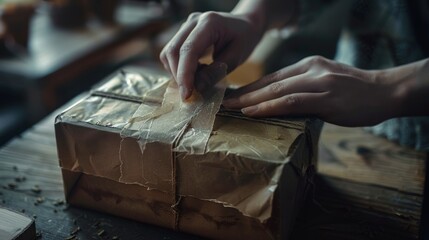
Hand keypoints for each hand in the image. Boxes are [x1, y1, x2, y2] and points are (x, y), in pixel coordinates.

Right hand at [159, 11, 263, 99]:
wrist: (244, 24)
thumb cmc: (244, 39)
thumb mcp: (236, 58)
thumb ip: (216, 72)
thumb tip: (197, 88)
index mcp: (209, 23)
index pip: (188, 50)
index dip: (184, 74)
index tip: (187, 95)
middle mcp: (193, 21)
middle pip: (173, 51)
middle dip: (179, 76)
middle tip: (191, 94)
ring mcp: (185, 26)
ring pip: (168, 53)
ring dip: (178, 72)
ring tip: (198, 79)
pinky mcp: (182, 34)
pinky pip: (172, 53)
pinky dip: (180, 68)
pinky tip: (196, 71)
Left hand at [223, 56, 401, 126]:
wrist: (385, 91)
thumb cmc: (354, 92)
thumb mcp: (326, 83)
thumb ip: (304, 90)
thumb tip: (279, 104)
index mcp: (308, 66)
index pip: (272, 77)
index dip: (250, 88)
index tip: (232, 96)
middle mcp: (310, 70)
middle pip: (269, 82)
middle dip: (244, 94)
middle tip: (222, 102)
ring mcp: (318, 83)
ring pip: (276, 90)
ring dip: (250, 100)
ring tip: (231, 109)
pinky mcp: (326, 98)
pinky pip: (291, 102)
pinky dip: (269, 106)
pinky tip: (253, 112)